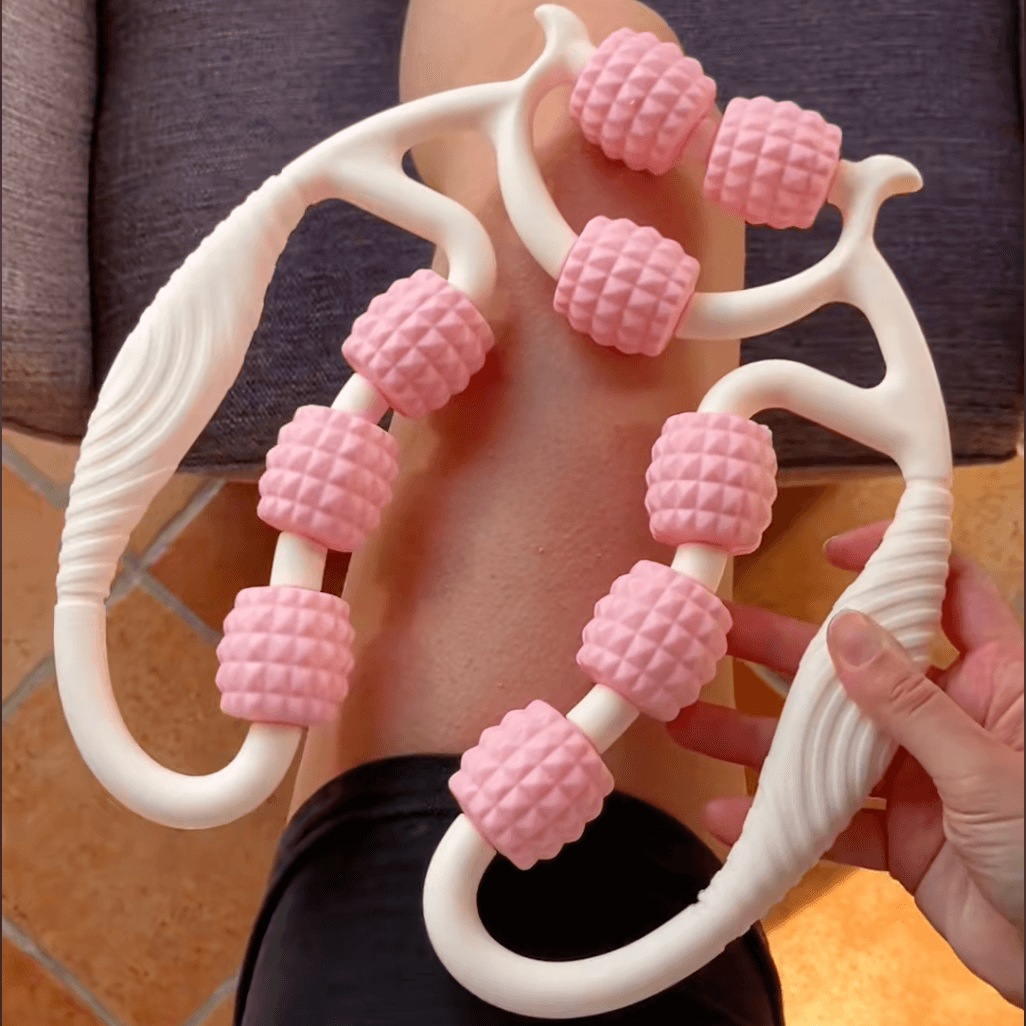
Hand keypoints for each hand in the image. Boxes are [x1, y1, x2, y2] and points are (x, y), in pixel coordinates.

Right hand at [668, 522, 1024, 1006]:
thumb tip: (848, 631)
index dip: (895, 563)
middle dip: (782, 652)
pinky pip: (830, 818)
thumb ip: (909, 702)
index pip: (946, 593)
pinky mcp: (899, 834)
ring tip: (693, 723)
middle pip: (856, 667)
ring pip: (828, 744)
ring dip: (762, 738)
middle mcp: (950, 718)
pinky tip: (734, 816)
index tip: (834, 555)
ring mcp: (920, 776)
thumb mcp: (985, 768)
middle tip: (719, 635)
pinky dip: (784, 819)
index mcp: (994, 681)